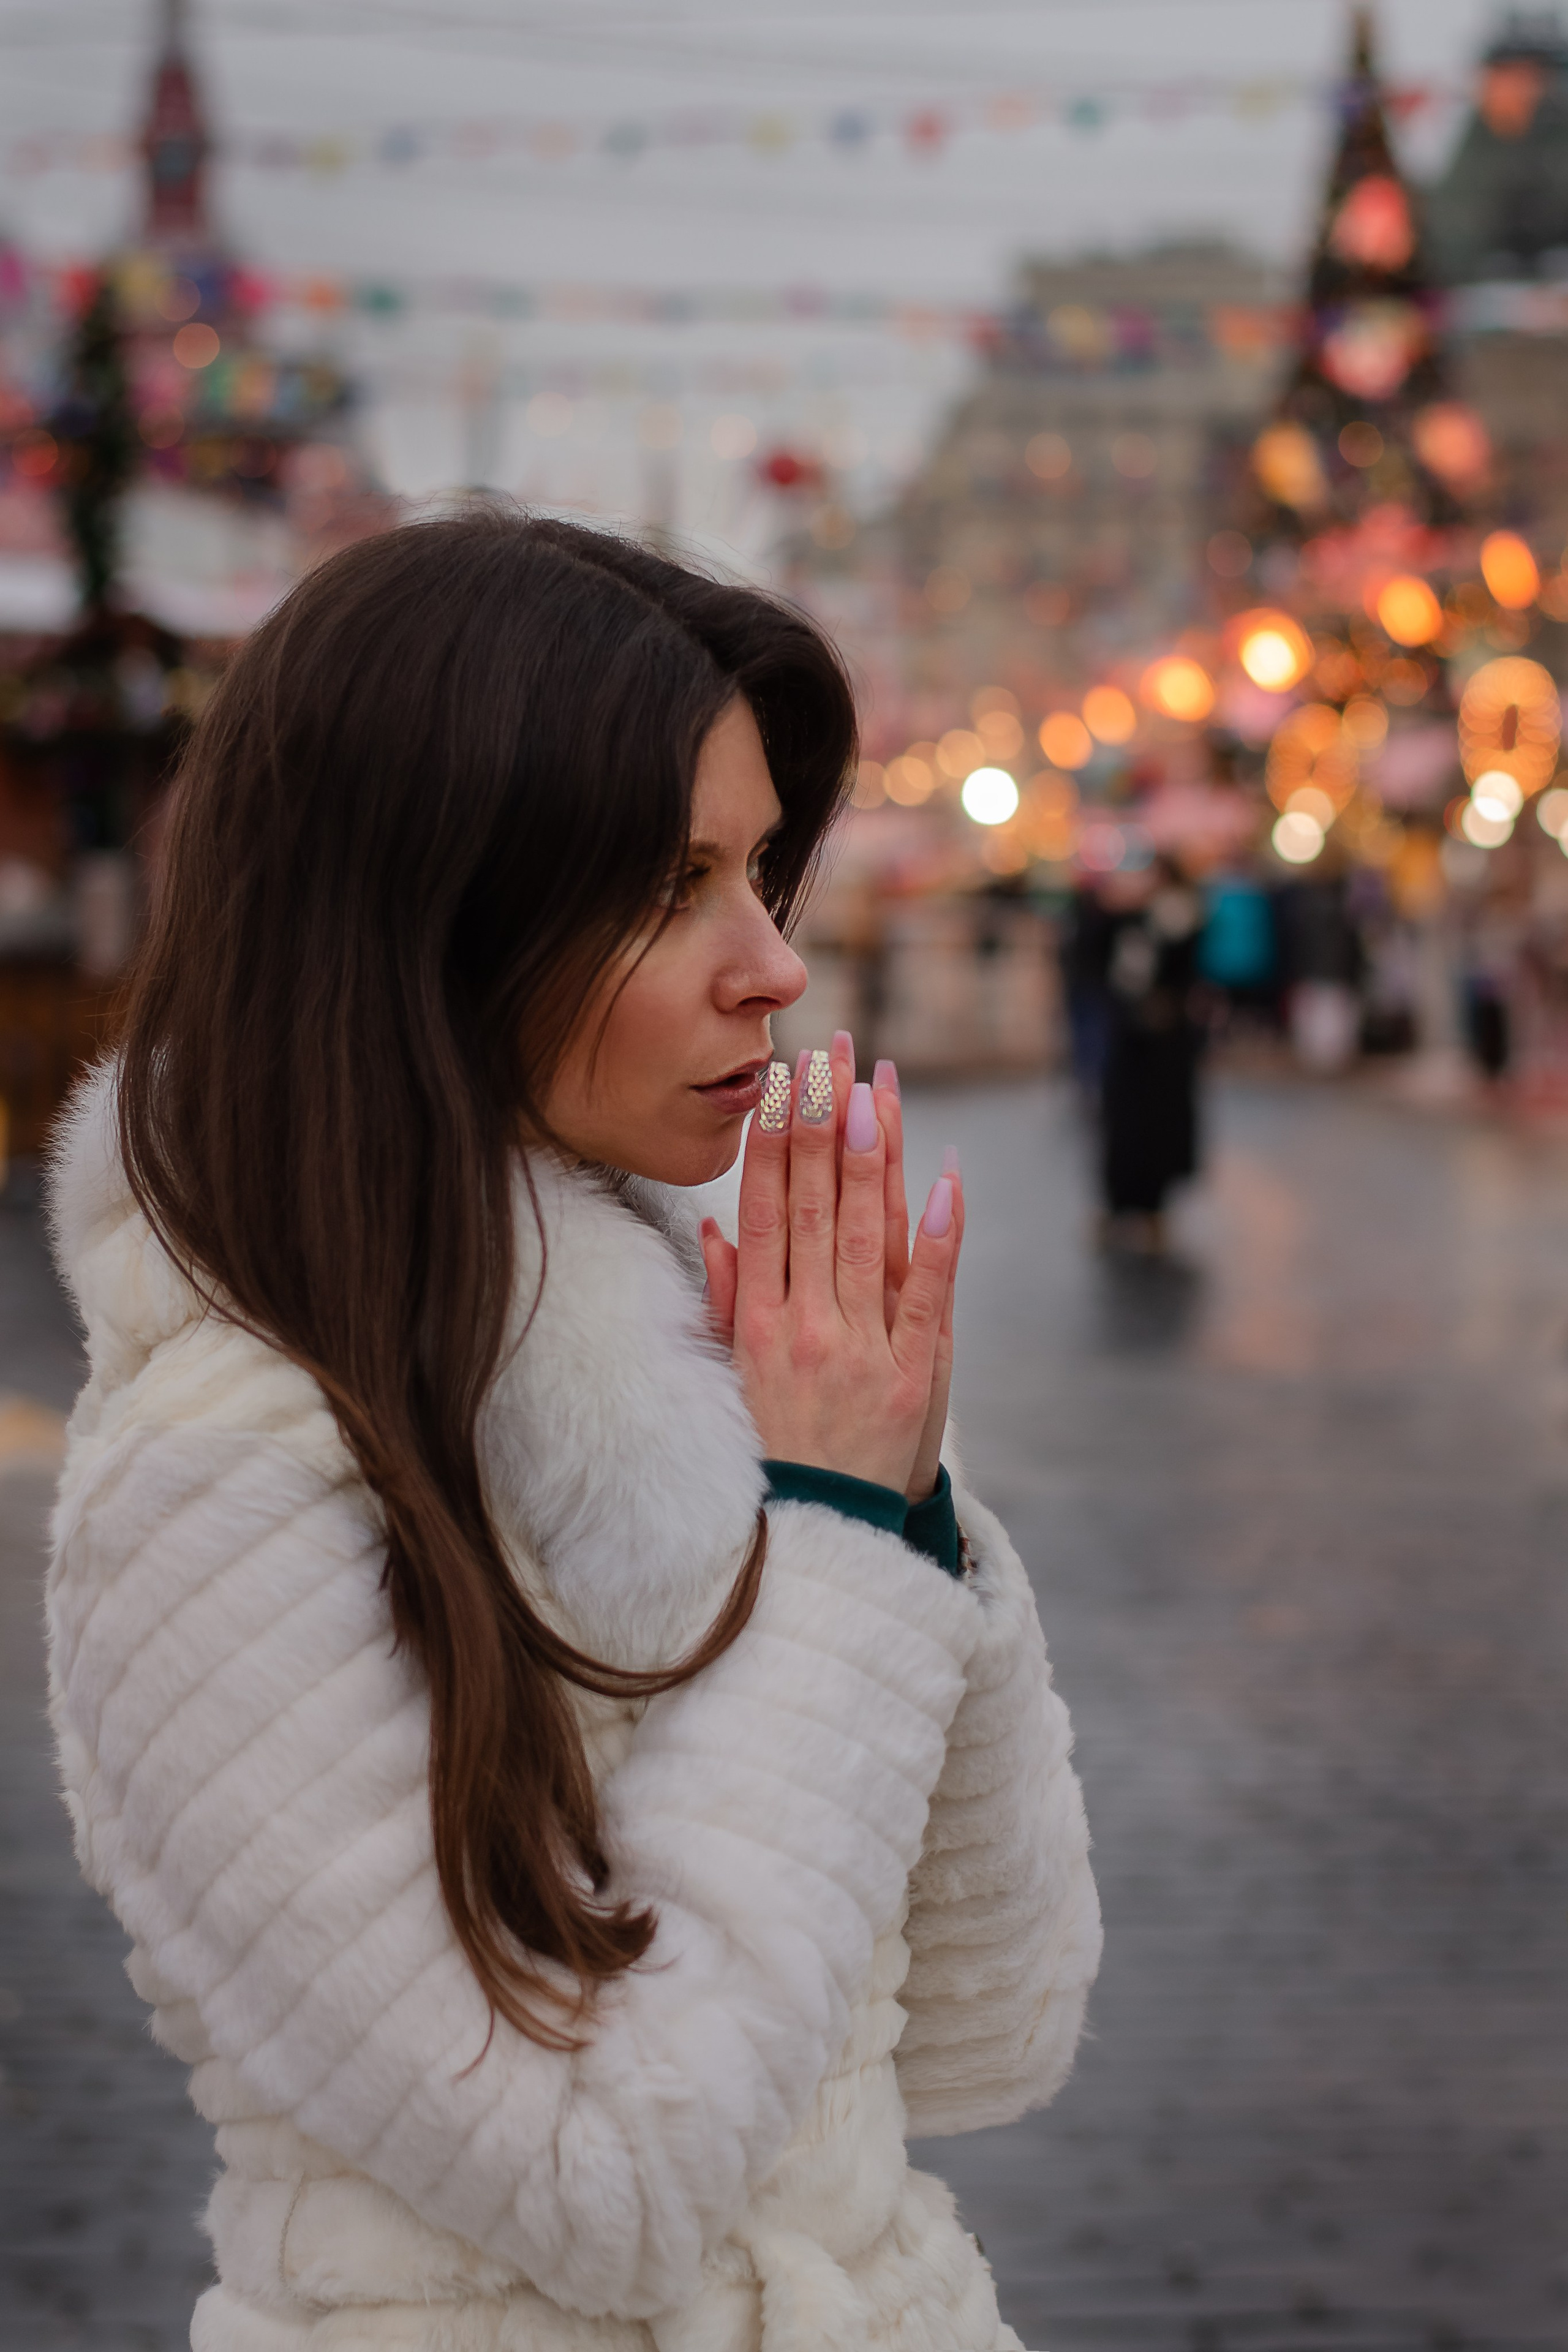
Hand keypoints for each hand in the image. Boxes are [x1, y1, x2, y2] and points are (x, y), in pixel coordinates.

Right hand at [701, 1038, 961, 1498]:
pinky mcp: (916, 1375)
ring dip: (871, 1159)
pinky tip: (944, 1182)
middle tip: (830, 1053)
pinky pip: (929, 1295)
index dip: (772, 1140)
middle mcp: (805, 1327)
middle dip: (821, 1123)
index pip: (763, 1211)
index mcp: (757, 1323)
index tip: (781, 1080)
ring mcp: (862, 1349)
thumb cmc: (777, 1448)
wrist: (823, 1538)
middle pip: (812, 1206)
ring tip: (874, 1090)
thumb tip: (712, 1225)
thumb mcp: (735, 1375)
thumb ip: (727, 1298)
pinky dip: (938, 1239)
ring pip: (865, 1235)